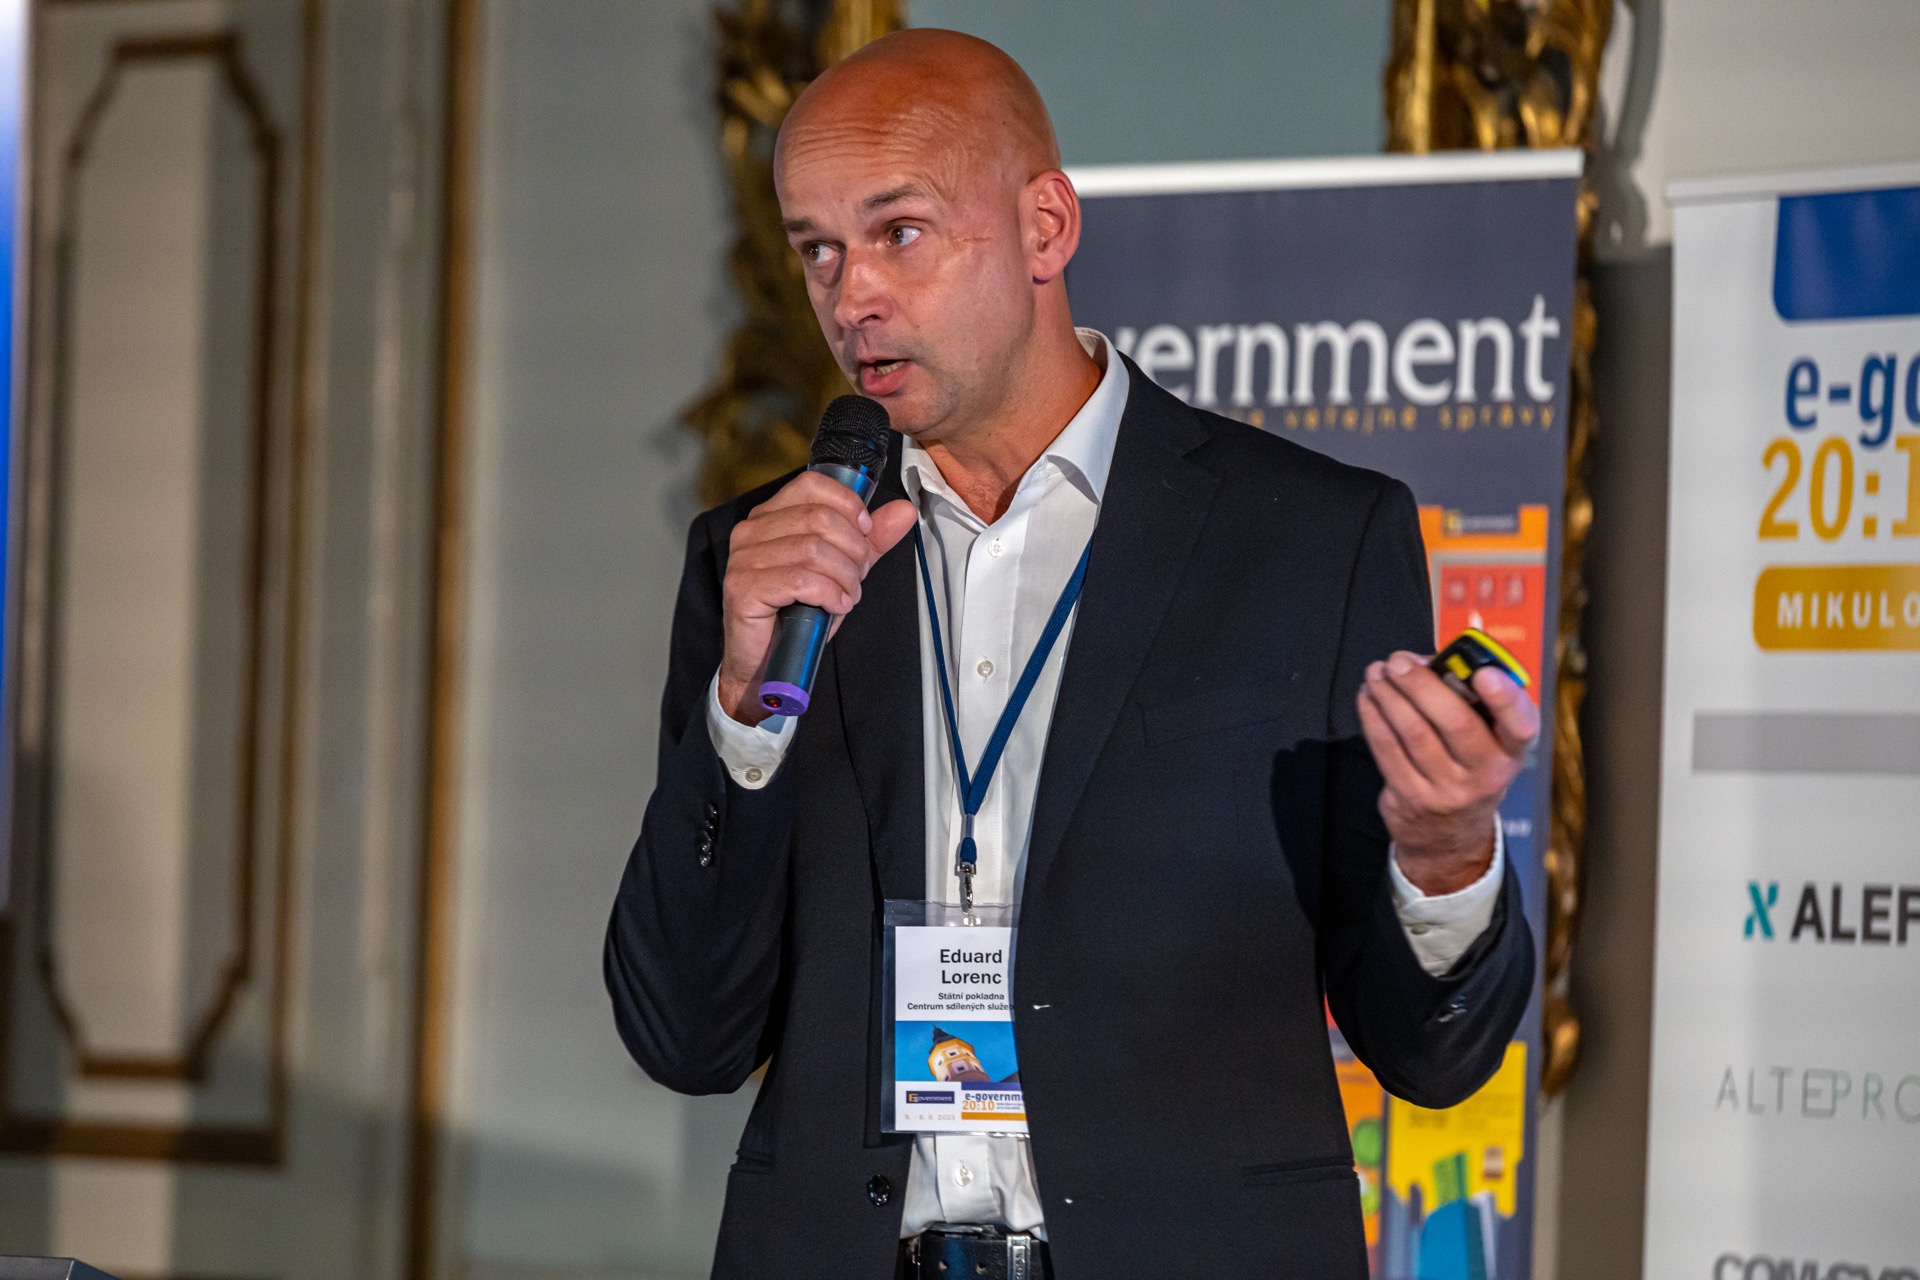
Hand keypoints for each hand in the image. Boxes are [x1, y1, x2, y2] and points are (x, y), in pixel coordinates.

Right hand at [717, 471, 916, 725]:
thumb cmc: (797, 615)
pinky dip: (829, 594)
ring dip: (844, 576)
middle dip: (853, 549)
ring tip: (848, 595)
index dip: (848, 505)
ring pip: (813, 550)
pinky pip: (800, 580)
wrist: (767, 662)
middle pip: (819, 518)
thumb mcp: (840, 571)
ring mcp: (744, 559)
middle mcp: (751, 531)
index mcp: (770, 516)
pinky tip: (836, 606)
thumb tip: (904, 511)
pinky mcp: (743, 589)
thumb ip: (869, 541)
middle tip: (858, 576)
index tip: (865, 532)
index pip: (812, 485)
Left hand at [1356, 651, 1539, 894]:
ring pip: (1413, 732)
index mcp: (1512, 751)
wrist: (1450, 836)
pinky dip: (1373, 716)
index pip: (1521, 725)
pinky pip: (1387, 749)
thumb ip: (1470, 701)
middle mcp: (1486, 774)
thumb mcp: (1489, 742)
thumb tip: (1426, 663)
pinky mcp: (1411, 798)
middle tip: (1398, 661)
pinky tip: (1369, 696)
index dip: (1504, 698)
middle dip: (1421, 684)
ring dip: (1389, 695)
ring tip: (1377, 673)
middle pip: (1455, 722)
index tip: (1483, 673)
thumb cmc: (1469, 769)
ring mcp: (1447, 790)